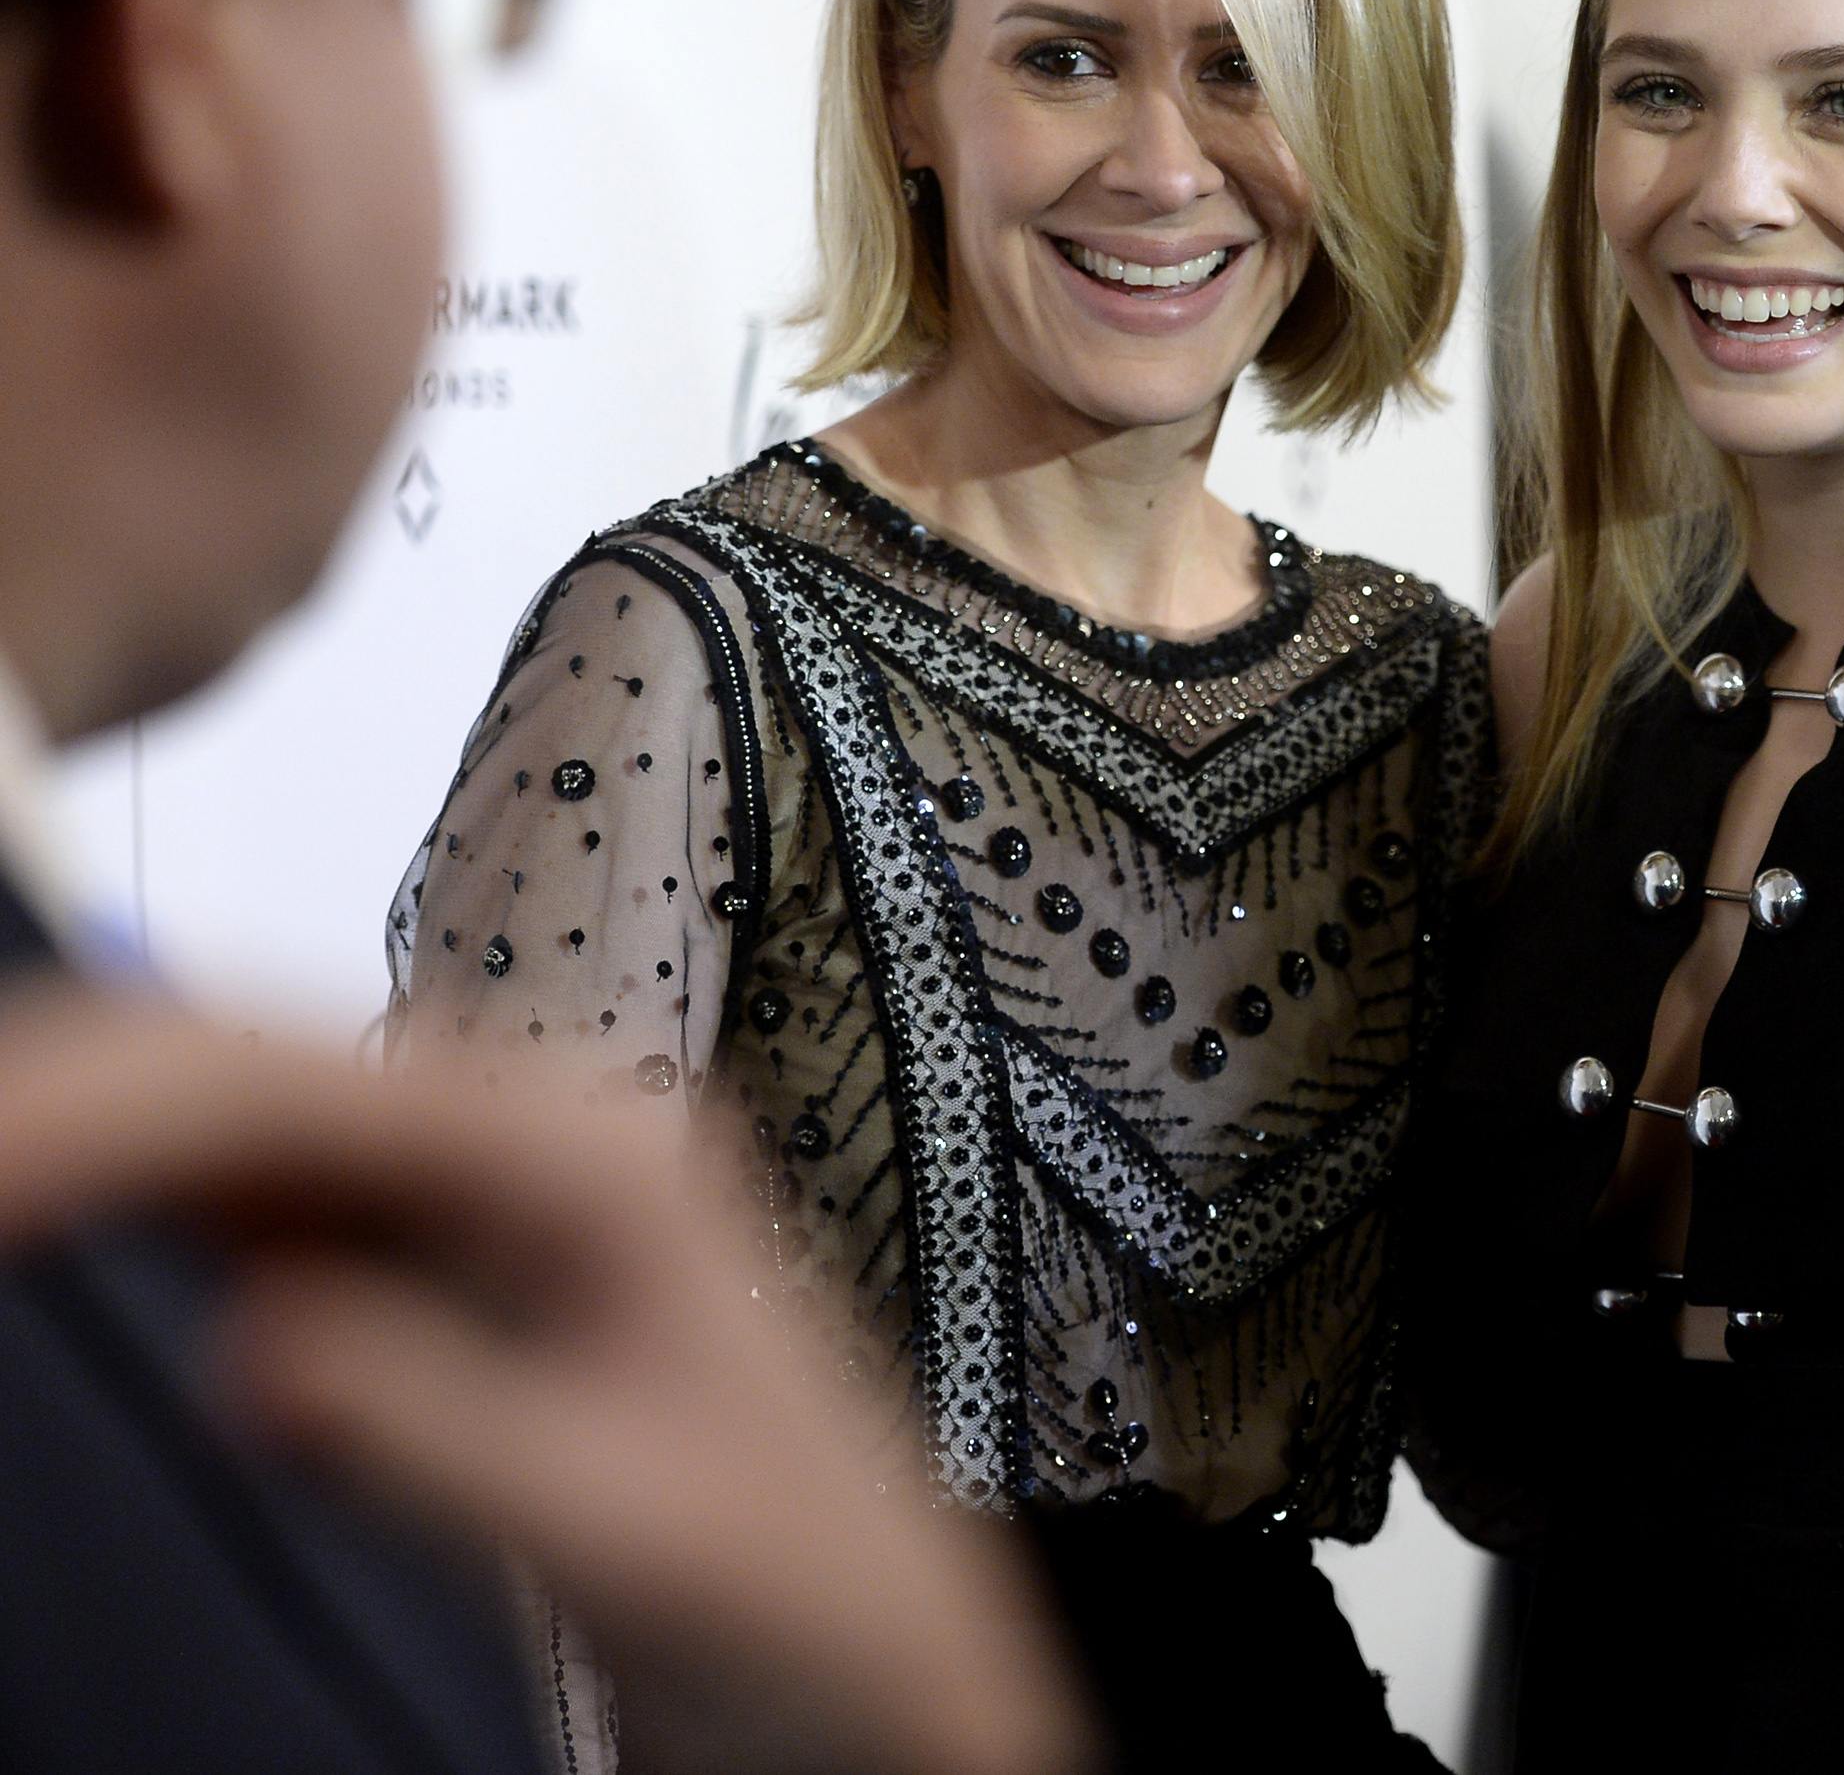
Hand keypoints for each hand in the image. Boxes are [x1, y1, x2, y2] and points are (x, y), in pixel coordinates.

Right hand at [0, 985, 1101, 1774]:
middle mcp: (535, 1132)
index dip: (98, 1116)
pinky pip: (255, 1204)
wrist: (877, 1659)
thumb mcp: (618, 1524)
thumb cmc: (797, 1592)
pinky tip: (46, 1222)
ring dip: (88, 1142)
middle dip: (69, 1101)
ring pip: (229, 1121)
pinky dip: (132, 1207)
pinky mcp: (436, 1269)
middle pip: (240, 1067)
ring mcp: (480, 1194)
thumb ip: (435, 1427)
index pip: (288, 1088)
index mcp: (592, 1151)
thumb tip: (254, 1342)